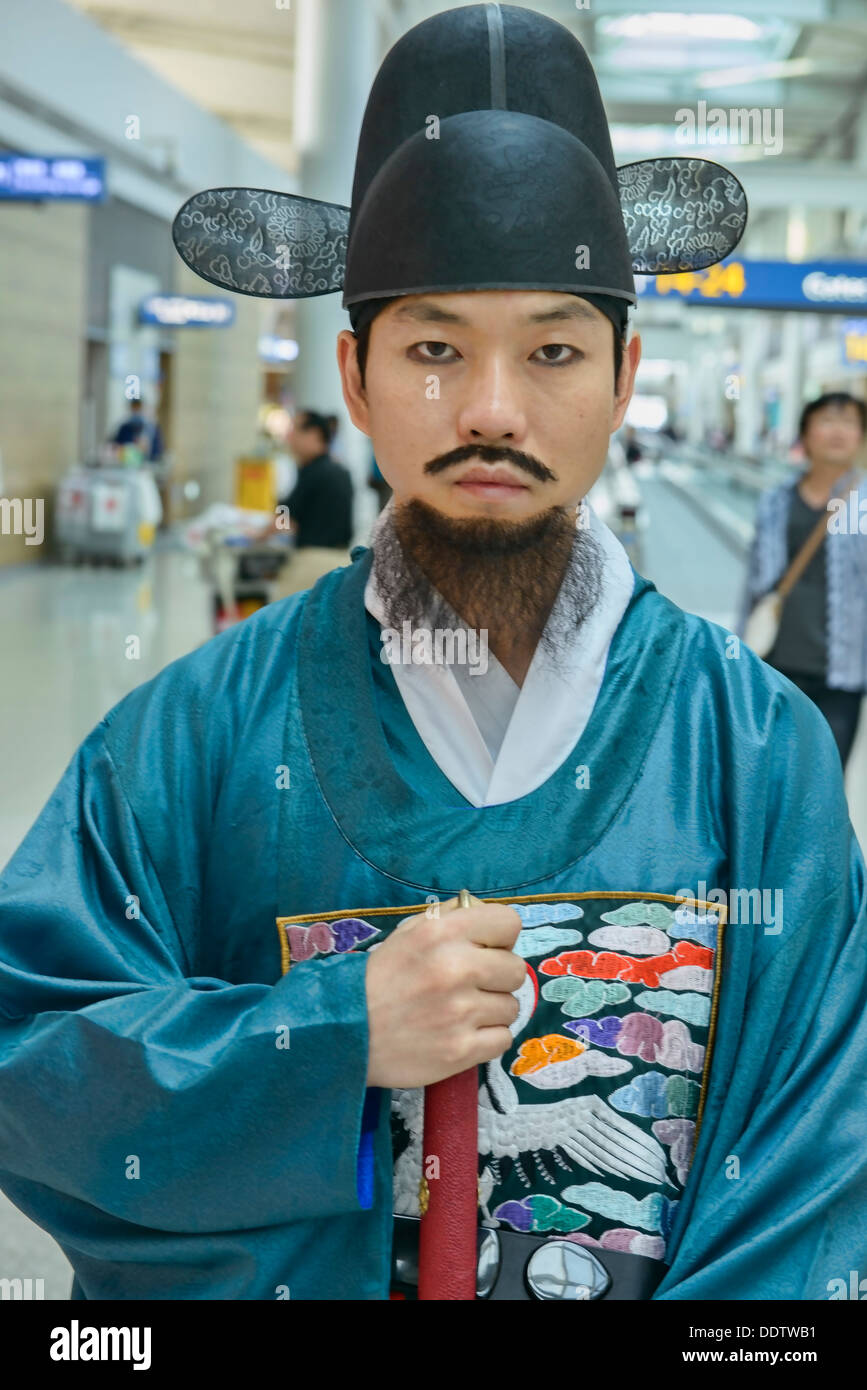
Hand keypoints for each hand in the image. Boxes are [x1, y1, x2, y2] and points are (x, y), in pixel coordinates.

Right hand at [364, 897, 524, 1088]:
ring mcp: (460, 1012)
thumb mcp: (408, 932)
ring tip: (460, 1011)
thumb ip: (449, 917)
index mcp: (442, 933)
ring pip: (511, 1007)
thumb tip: (485, 911)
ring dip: (490, 1010)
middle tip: (471, 985)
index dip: (499, 938)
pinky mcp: (461, 1050)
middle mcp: (455, 968)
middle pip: (516, 969)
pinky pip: (503, 1039)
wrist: (345, 1030)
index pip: (509, 923)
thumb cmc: (381, 978)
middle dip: (497, 977)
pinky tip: (462, 1033)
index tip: (485, 950)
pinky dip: (486, 1038)